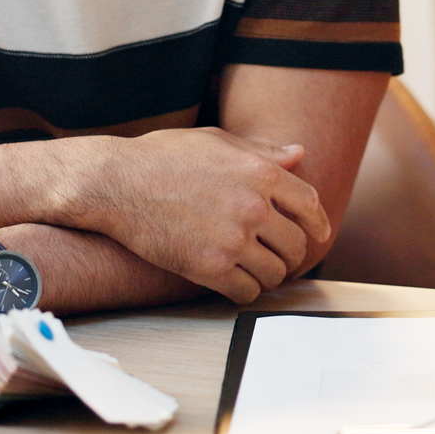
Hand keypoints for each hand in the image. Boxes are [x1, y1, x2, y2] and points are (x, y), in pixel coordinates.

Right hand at [80, 127, 331, 302]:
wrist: (117, 182)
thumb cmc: (165, 156)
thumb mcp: (218, 141)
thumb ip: (263, 151)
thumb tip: (299, 154)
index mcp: (261, 172)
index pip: (310, 205)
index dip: (317, 224)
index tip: (316, 235)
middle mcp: (253, 206)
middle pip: (296, 244)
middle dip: (291, 253)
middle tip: (278, 256)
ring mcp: (233, 239)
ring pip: (275, 273)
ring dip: (269, 274)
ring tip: (255, 269)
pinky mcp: (209, 267)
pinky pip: (248, 292)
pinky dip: (246, 290)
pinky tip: (234, 281)